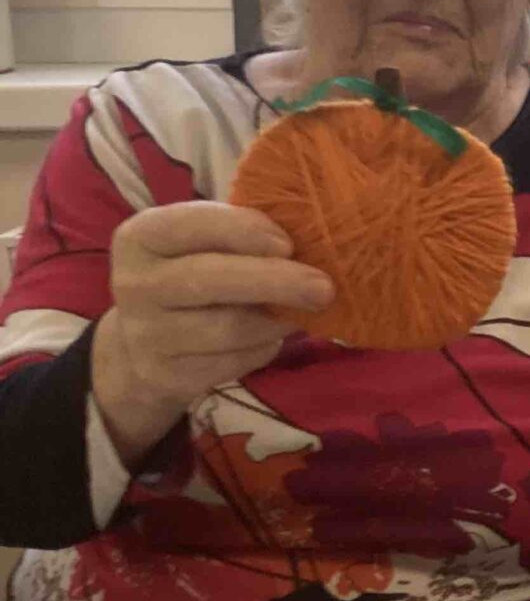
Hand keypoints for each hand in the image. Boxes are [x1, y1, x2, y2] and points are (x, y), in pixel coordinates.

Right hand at [91, 202, 333, 464]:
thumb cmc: (188, 276)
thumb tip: (312, 238)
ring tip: (304, 310)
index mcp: (141, 237)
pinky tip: (273, 336)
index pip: (192, 224)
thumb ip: (240, 234)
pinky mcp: (167, 376)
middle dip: (275, 281)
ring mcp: (146, 335)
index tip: (288, 243)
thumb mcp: (198, 245)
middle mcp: (134, 284)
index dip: (245, 231)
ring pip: (228, 328)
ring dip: (276, 320)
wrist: (141, 348)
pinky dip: (264, 348)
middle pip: (210, 279)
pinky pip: (233, 362)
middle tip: (324, 287)